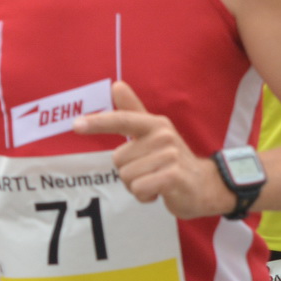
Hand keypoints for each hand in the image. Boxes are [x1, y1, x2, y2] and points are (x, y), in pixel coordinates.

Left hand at [77, 81, 229, 218]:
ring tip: (155, 181)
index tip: (76, 125)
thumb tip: (116, 84)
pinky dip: (144, 196)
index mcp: (155, 124)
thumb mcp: (153, 133)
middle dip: (128, 172)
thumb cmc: (171, 159)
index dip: (98, 122)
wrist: (204, 185)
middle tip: (149, 172)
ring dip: (137, 186)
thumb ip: (133, 111)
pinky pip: (139, 188)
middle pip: (119, 159)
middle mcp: (163, 136)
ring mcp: (169, 155)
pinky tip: (159, 192)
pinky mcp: (173, 176)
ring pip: (127, 177)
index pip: (122, 120)